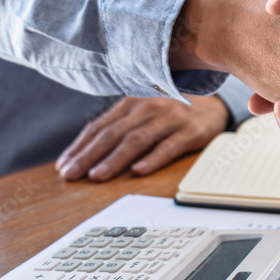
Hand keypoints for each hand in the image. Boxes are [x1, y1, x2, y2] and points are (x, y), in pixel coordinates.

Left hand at [56, 95, 228, 181]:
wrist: (215, 103)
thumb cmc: (171, 112)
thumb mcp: (143, 112)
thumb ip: (119, 127)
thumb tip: (85, 153)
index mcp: (131, 103)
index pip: (99, 127)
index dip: (80, 147)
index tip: (64, 167)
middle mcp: (148, 107)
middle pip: (113, 134)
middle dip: (89, 156)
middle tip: (72, 174)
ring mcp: (170, 118)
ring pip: (137, 140)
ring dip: (115, 159)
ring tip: (98, 176)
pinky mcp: (191, 131)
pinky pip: (169, 146)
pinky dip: (153, 158)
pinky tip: (139, 171)